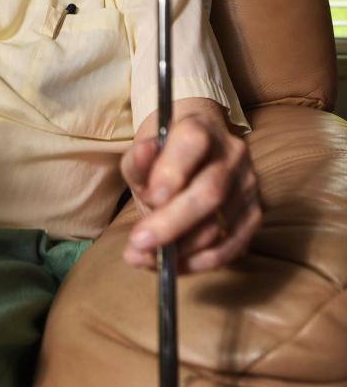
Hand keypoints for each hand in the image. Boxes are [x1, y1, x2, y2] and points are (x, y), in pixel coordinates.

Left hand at [120, 106, 261, 272]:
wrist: (195, 146)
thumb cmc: (165, 150)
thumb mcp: (145, 148)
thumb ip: (139, 159)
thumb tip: (143, 156)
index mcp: (202, 127)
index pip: (193, 143)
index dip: (172, 172)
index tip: (151, 197)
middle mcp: (232, 154)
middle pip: (210, 192)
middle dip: (172, 223)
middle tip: (139, 242)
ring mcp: (248, 185)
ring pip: (219, 226)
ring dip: (180, 250)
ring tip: (144, 257)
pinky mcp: (255, 214)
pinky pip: (232, 247)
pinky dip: (200, 262)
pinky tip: (173, 266)